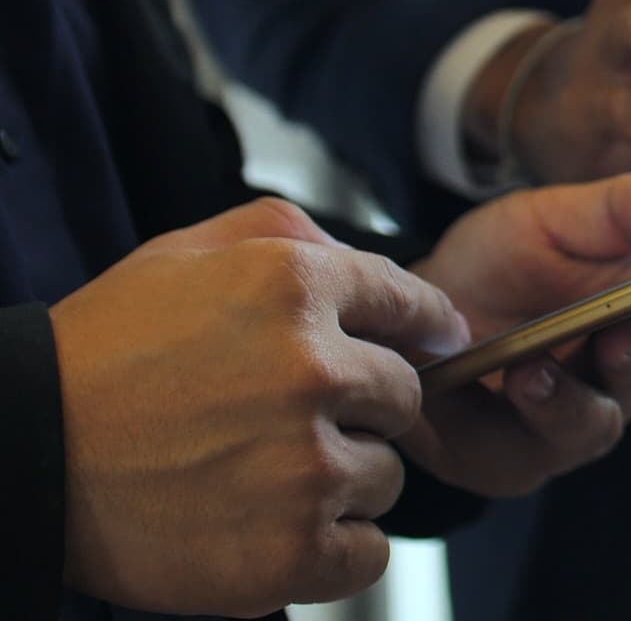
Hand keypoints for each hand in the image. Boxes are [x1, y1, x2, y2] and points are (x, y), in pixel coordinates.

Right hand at [51, 199, 468, 616]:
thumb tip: (382, 273)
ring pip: (387, 475)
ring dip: (343, 479)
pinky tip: (276, 526)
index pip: (410, 304)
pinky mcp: (289, 549)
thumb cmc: (102, 354)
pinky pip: (369, 552)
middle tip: (289, 421)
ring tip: (260, 473)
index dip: (421, 327)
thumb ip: (290, 236)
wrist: (20, 455)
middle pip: (406, 396)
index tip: (432, 342)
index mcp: (294, 287)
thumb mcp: (186, 254)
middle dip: (363, 408)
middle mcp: (311, 370)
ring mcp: (304, 465)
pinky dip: (335, 548)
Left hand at [402, 173, 630, 496]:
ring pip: (597, 422)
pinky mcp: (516, 460)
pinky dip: (524, 419)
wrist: (406, 314)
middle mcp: (618, 373)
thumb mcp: (545, 220)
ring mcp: (572, 423)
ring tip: (537, 369)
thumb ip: (610, 212)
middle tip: (627, 328)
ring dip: (574, 397)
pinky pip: (533, 450)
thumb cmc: (493, 267)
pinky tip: (512, 384)